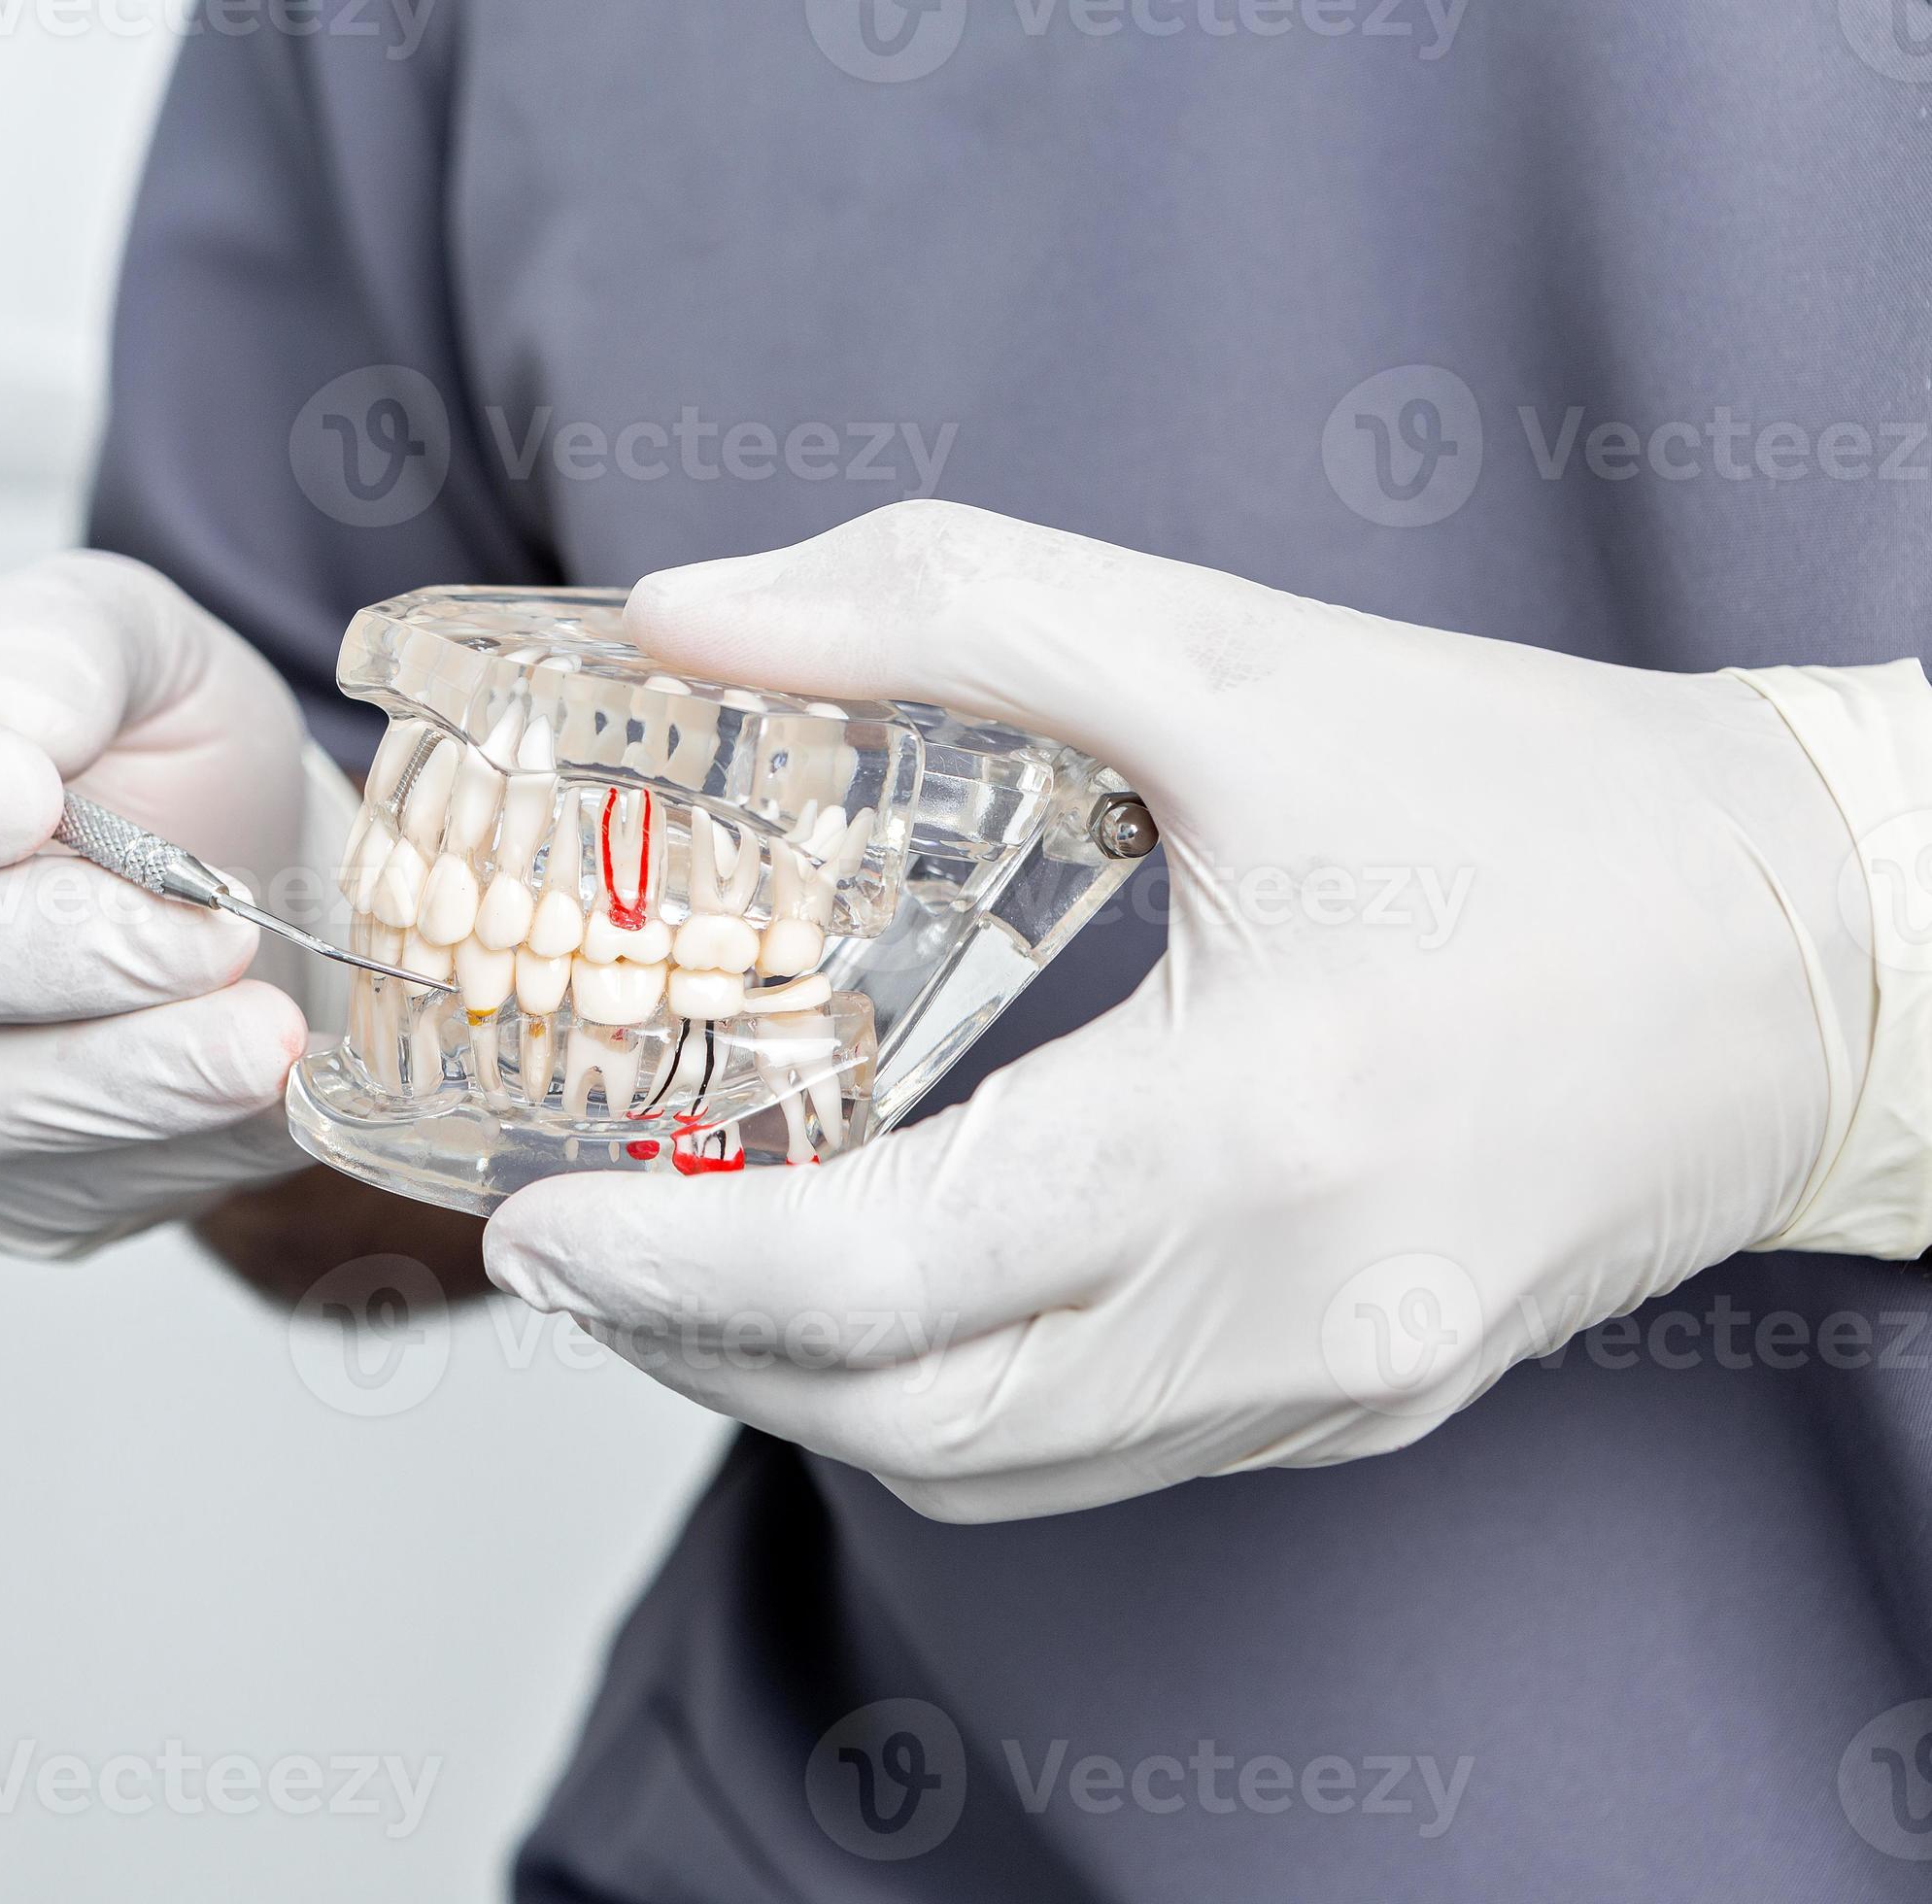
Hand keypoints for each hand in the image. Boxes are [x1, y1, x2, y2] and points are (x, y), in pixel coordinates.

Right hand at [0, 551, 347, 1259]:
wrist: (244, 884)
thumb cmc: (140, 747)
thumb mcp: (125, 636)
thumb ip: (60, 643)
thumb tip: (15, 715)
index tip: (29, 792)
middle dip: (43, 950)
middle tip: (207, 928)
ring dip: (126, 1070)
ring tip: (263, 1029)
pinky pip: (51, 1186)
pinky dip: (171, 1137)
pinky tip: (258, 1083)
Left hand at [484, 501, 1877, 1520]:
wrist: (1816, 946)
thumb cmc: (1540, 802)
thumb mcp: (1231, 659)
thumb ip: (941, 608)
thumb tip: (682, 614)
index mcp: (1249, 1128)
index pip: (881, 1273)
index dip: (668, 1263)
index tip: (533, 1220)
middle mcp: (1283, 1308)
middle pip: (900, 1418)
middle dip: (695, 1346)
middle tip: (572, 1242)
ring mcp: (1323, 1387)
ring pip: (983, 1468)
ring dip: (806, 1384)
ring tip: (696, 1261)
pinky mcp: (1351, 1404)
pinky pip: (1084, 1455)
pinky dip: (940, 1393)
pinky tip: (884, 1283)